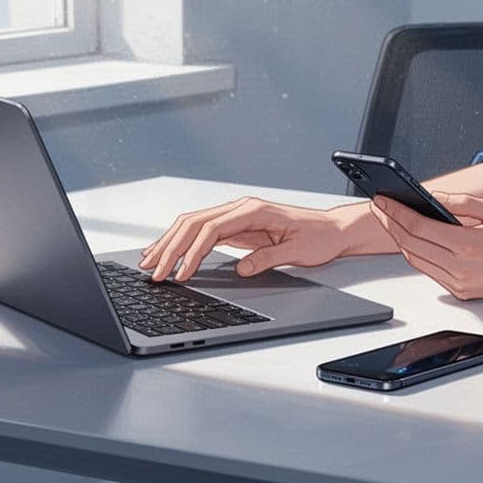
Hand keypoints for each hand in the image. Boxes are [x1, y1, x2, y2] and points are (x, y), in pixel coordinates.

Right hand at [139, 197, 391, 281]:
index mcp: (252, 211)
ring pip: (192, 224)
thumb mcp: (298, 252)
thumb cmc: (319, 237)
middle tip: (152, 270)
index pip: (210, 230)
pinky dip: (182, 242)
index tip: (180, 273)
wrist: (333, 229)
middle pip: (193, 224)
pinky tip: (169, 252)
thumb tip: (241, 269)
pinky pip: (202, 231)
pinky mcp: (236, 225)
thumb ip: (268, 258)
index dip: (191, 253)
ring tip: (149, 261)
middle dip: (170, 247)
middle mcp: (240, 208)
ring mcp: (236, 215)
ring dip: (170, 242)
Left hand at [368, 192, 482, 299]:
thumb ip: (464, 203)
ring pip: (416, 260)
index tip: (382, 200)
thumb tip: (435, 196)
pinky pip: (430, 272)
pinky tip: (413, 240)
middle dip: (390, 224)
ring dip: (400, 240)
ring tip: (391, 220)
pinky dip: (418, 255)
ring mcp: (460, 284)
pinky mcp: (463, 293)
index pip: (418, 227)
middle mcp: (460, 268)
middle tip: (380, 207)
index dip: (395, 212)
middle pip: (410, 244)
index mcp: (468, 245)